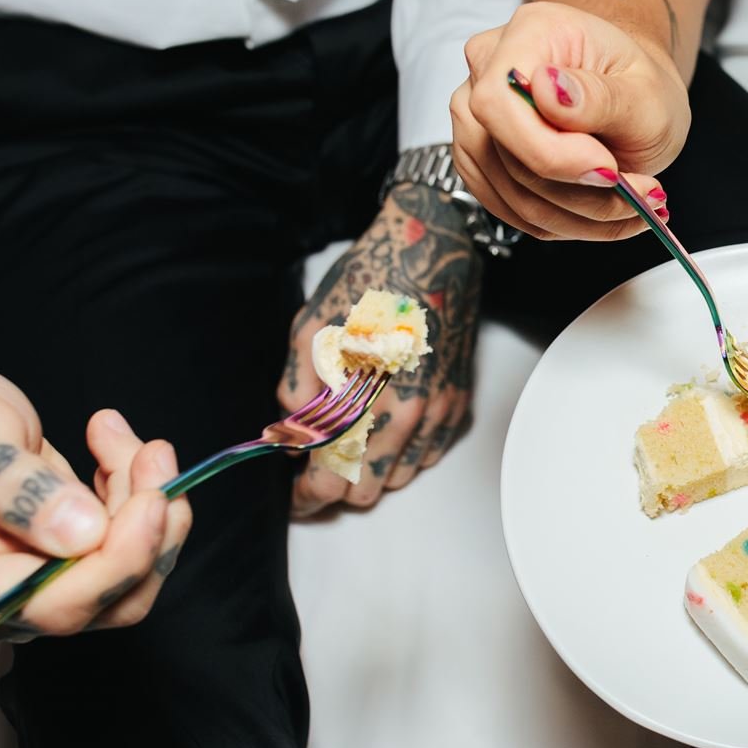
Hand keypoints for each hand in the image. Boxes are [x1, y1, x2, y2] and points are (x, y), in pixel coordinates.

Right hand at [0, 353, 191, 635]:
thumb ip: (15, 483)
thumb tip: (82, 534)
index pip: (55, 604)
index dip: (118, 561)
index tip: (153, 498)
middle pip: (109, 602)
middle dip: (150, 529)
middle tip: (153, 450)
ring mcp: (34, 591)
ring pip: (131, 578)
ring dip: (151, 505)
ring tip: (115, 433)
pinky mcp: (66, 570)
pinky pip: (128, 552)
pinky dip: (139, 498)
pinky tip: (112, 448)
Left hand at [282, 186, 480, 514]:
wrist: (431, 249)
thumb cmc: (368, 283)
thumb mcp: (308, 331)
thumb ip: (296, 392)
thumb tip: (289, 435)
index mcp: (362, 401)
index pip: (330, 483)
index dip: (305, 498)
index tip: (295, 495)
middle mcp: (405, 417)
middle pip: (367, 491)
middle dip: (338, 485)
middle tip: (317, 464)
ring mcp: (437, 412)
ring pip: (400, 477)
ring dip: (372, 469)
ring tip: (352, 438)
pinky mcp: (457, 402)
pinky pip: (429, 454)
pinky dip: (404, 453)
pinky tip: (385, 424)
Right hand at [451, 1, 685, 240]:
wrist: (632, 97)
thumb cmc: (638, 86)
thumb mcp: (646, 93)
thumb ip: (600, 96)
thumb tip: (546, 90)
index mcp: (530, 32)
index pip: (500, 101)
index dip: (549, 151)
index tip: (608, 170)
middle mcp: (489, 69)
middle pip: (505, 155)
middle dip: (579, 191)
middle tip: (640, 194)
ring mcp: (476, 116)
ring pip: (511, 193)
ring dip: (578, 214)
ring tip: (632, 205)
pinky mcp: (480, 159)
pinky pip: (512, 209)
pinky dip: (564, 221)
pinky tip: (603, 211)